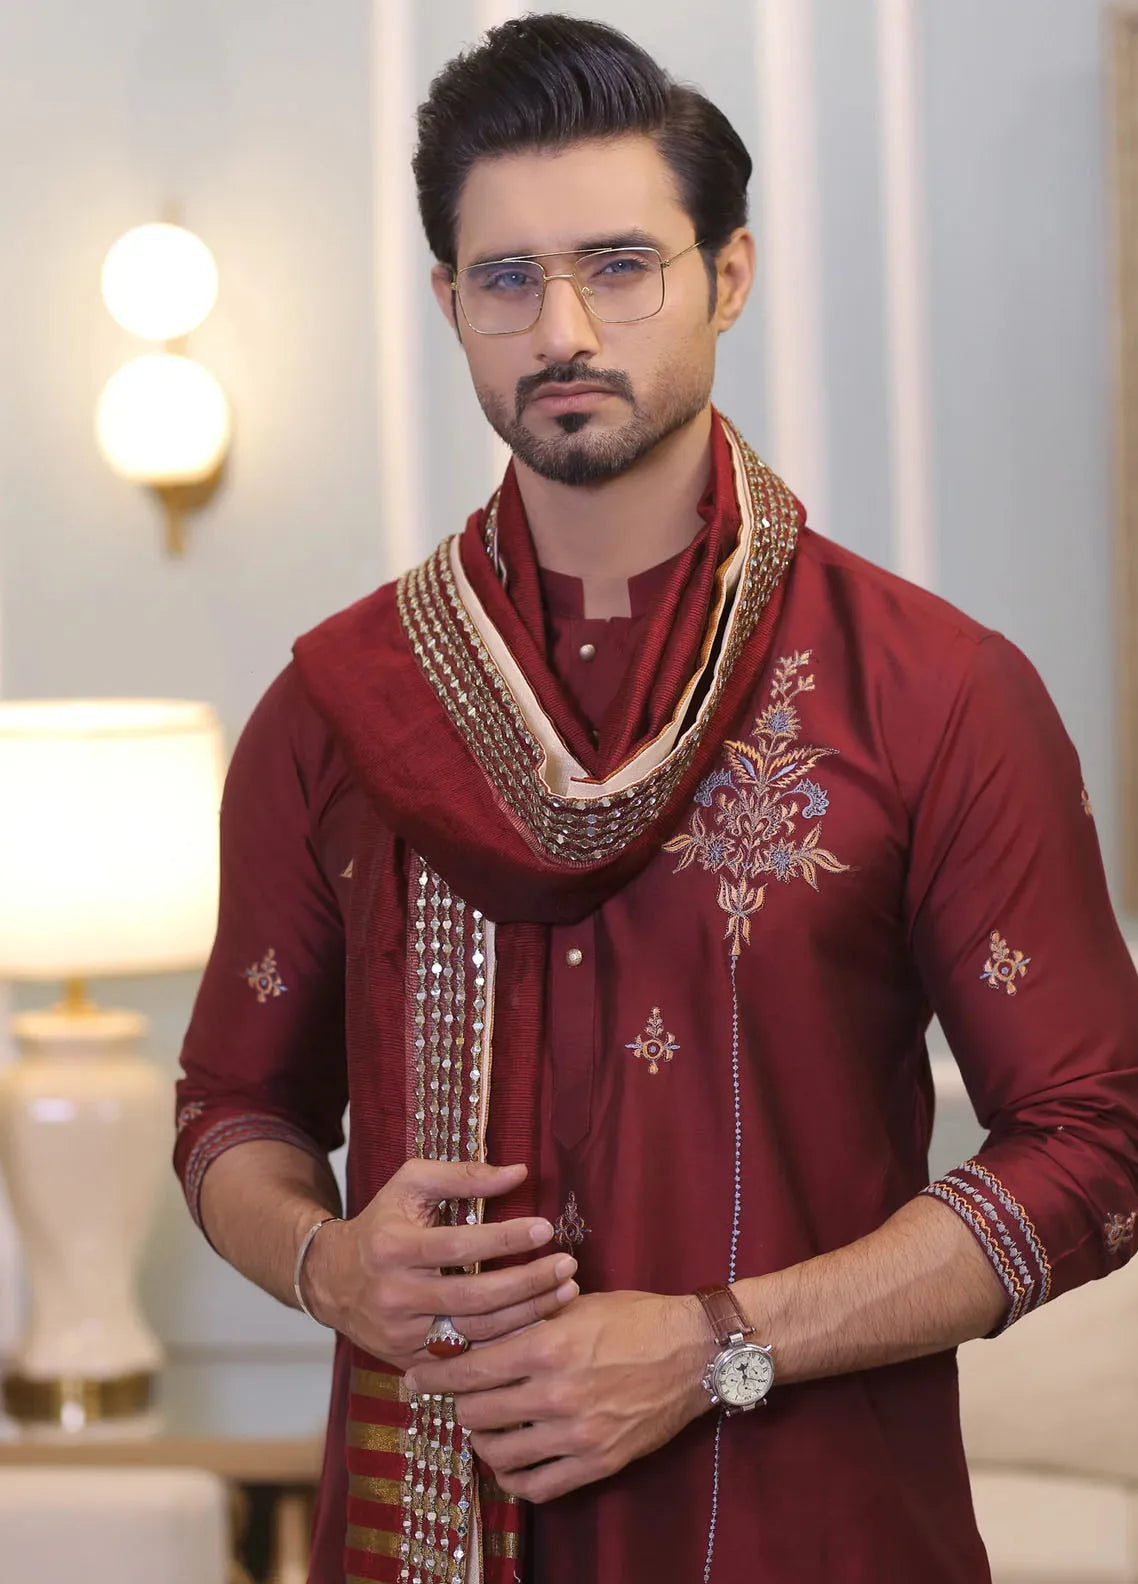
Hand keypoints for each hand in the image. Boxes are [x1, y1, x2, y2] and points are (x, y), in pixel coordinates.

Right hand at [302, 1159, 578, 1370]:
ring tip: (566, 1292)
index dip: (505, 1237)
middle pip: (475, 1297)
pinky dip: (506, 1345)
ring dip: (528, 1314)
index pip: (459, 1246)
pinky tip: (539, 1326)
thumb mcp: (411, 1184)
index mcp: (394, 1247)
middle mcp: (396, 1295)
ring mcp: (402, 1336)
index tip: (546, 1228)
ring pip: (476, 1333)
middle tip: (567, 1266)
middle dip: (528, 1283)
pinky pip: (468, 1359)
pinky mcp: (410, 1363)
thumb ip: (463, 1175)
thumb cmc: (382, 1222)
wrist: (332, 1280)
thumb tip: (519, 1173)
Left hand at [405, 1290, 711, 1502]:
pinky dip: (515, 1476)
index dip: (435, 1376)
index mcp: (546, 1348)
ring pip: (499, 1453)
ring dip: (484, 1440)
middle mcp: (555, 1395)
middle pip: (476, 1414)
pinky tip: (512, 1459)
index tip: (416, 1377)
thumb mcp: (574, 1305)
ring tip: (485, 1427)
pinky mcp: (597, 1462)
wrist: (695, 1350)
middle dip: (459, 1404)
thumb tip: (473, 1330)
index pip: (469, 1371)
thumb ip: (525, 1320)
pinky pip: (537, 1486)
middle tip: (456, 1397)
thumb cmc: (635, 1316)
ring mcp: (576, 1435)